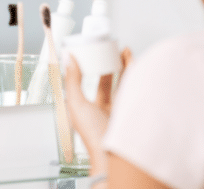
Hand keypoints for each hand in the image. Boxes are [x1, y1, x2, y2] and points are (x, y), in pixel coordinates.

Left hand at [64, 48, 132, 173]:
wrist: (113, 154)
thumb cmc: (93, 135)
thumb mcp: (76, 103)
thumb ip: (72, 80)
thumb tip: (68, 59)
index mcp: (88, 106)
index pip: (90, 82)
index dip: (92, 66)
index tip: (94, 52)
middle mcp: (104, 107)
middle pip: (109, 80)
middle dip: (112, 64)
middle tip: (113, 49)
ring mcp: (119, 108)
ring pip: (123, 82)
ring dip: (124, 65)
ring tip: (124, 51)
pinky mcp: (132, 109)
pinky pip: (134, 87)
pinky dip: (135, 74)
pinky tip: (133, 62)